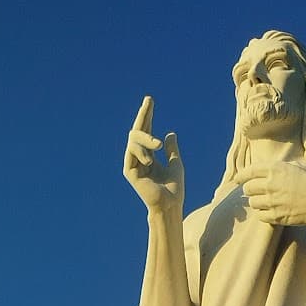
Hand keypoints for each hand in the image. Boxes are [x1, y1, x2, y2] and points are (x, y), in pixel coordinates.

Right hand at [123, 96, 183, 213]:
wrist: (170, 205)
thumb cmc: (174, 189)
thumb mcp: (176, 163)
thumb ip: (171, 149)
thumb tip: (170, 133)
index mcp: (148, 156)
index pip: (146, 131)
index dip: (147, 116)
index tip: (150, 100)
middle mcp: (138, 159)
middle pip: (137, 131)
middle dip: (143, 115)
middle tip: (149, 100)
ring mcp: (132, 164)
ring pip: (134, 139)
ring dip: (146, 138)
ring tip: (158, 144)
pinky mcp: (129, 171)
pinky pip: (132, 152)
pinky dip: (142, 152)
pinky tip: (150, 159)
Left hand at [234, 162, 305, 226]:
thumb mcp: (293, 168)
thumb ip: (275, 169)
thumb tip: (259, 171)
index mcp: (275, 169)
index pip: (250, 171)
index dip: (241, 175)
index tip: (237, 179)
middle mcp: (271, 184)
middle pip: (248, 188)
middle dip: (250, 190)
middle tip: (254, 192)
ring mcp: (272, 201)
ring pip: (253, 202)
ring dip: (256, 202)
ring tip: (265, 201)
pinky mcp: (275, 215)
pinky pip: (260, 215)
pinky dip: (263, 214)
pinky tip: (270, 211)